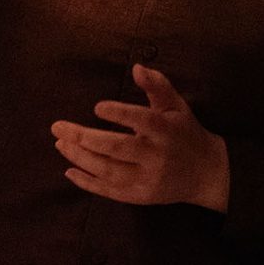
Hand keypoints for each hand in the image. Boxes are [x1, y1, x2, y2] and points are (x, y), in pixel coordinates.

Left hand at [50, 64, 229, 212]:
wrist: (205, 173)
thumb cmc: (185, 132)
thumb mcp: (177, 105)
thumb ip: (157, 85)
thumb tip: (136, 67)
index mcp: (167, 131)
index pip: (143, 121)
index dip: (120, 114)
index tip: (96, 107)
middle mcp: (157, 157)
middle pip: (117, 148)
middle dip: (85, 138)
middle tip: (58, 127)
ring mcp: (147, 180)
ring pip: (109, 171)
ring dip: (80, 158)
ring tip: (60, 144)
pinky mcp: (140, 197)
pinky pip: (109, 191)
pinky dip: (87, 183)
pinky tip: (69, 170)